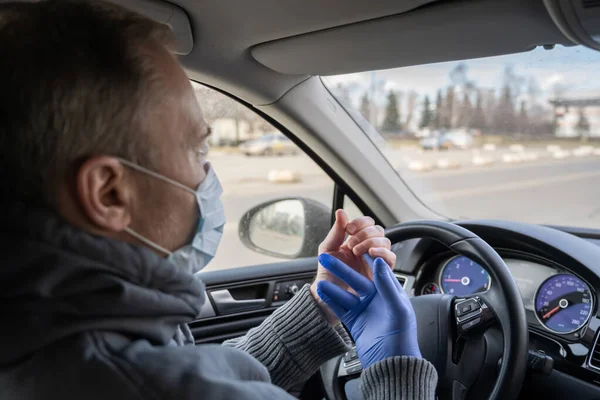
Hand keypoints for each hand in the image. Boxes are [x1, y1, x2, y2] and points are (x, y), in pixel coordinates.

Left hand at [310, 210, 395, 322]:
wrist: (327, 296)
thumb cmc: (327, 274)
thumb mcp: (327, 250)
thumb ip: (336, 231)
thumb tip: (341, 212)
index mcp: (355, 241)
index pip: (366, 223)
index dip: (360, 222)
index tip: (349, 229)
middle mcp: (367, 249)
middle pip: (378, 230)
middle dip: (365, 233)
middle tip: (352, 244)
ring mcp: (374, 261)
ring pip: (386, 243)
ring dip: (372, 242)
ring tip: (358, 251)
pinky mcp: (381, 274)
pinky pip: (390, 259)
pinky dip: (383, 253)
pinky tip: (370, 254)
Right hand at [316, 253, 420, 368]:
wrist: (392, 365)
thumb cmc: (402, 339)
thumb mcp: (398, 309)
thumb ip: (387, 286)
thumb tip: (380, 263)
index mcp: (390, 292)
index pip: (376, 269)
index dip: (364, 257)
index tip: (352, 245)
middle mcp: (376, 299)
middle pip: (355, 279)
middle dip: (341, 268)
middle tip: (326, 257)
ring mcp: (364, 310)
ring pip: (345, 292)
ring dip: (332, 284)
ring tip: (319, 276)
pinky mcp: (354, 321)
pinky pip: (340, 307)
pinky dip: (330, 300)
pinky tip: (321, 291)